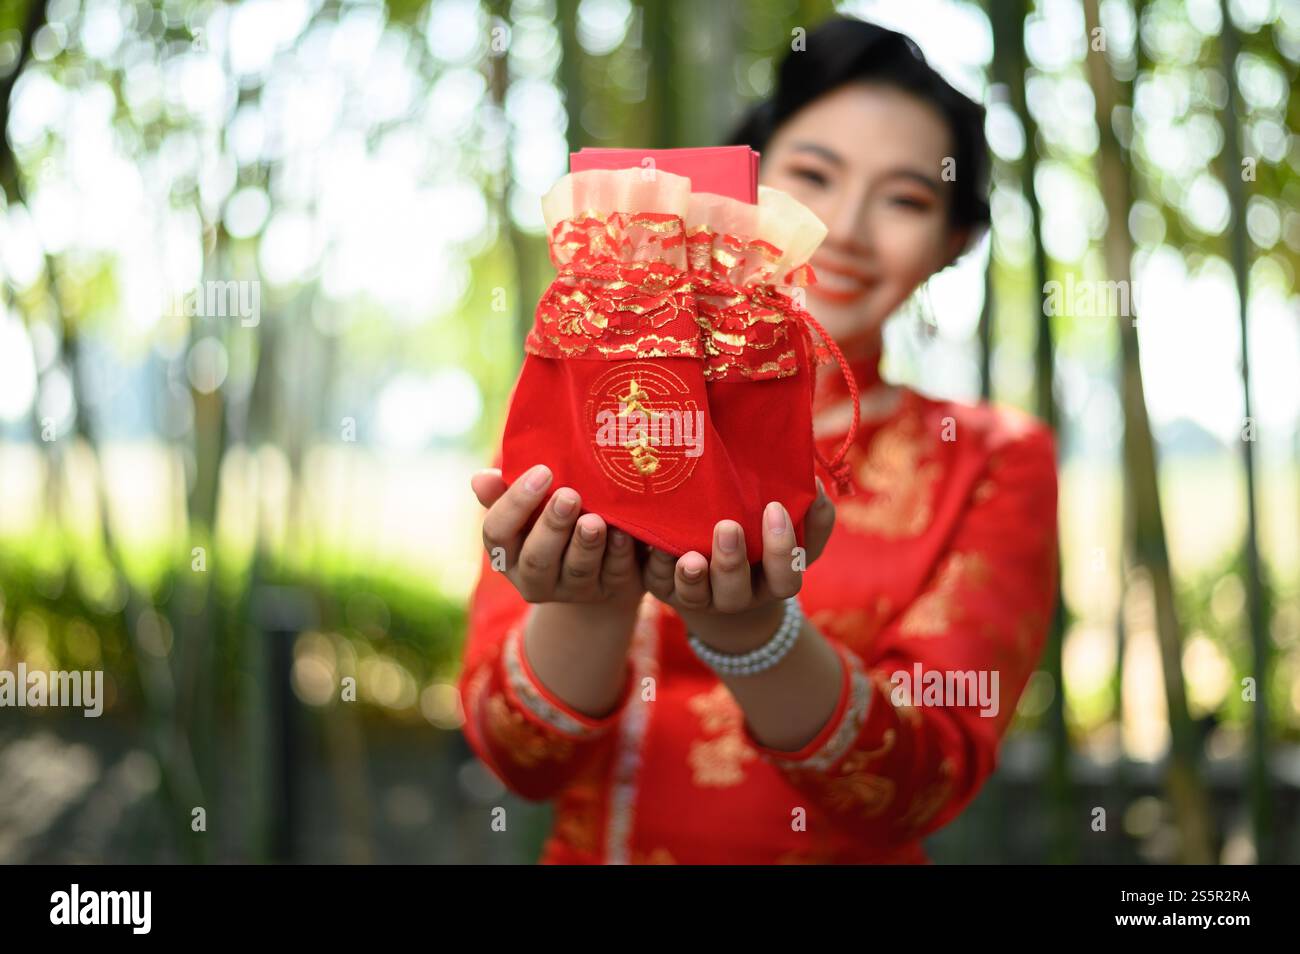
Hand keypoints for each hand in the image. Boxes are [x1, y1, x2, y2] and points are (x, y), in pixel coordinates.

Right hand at [472, 464, 643, 609]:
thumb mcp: (531, 506)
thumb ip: (505, 492)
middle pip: (537, 558)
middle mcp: (534, 578)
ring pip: (576, 571)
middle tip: (569, 495)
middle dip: (552, 526)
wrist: (600, 561)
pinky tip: (623, 534)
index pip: (497, 532)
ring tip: (595, 520)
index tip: (542, 471)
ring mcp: (573, 590)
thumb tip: (480, 478)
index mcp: (508, 552)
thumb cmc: (556, 519)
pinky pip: (613, 575)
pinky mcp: (608, 591)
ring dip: (586, 544)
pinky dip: (618, 553)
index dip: (515, 503)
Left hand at [641, 479, 836, 641]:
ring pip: (695, 596)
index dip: (781, 550)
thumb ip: (813, 514)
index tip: (774, 508)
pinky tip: (655, 544)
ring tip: (690, 556)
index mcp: (770, 583)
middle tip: (727, 527)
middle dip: (731, 563)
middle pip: (736, 593)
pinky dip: (657, 564)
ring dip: (692, 576)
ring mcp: (699, 596)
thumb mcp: (794, 531)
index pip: (785, 579)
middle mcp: (735, 596)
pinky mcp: (665, 588)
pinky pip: (659, 582)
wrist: (720, 566)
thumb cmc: (764, 539)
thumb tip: (815, 485)